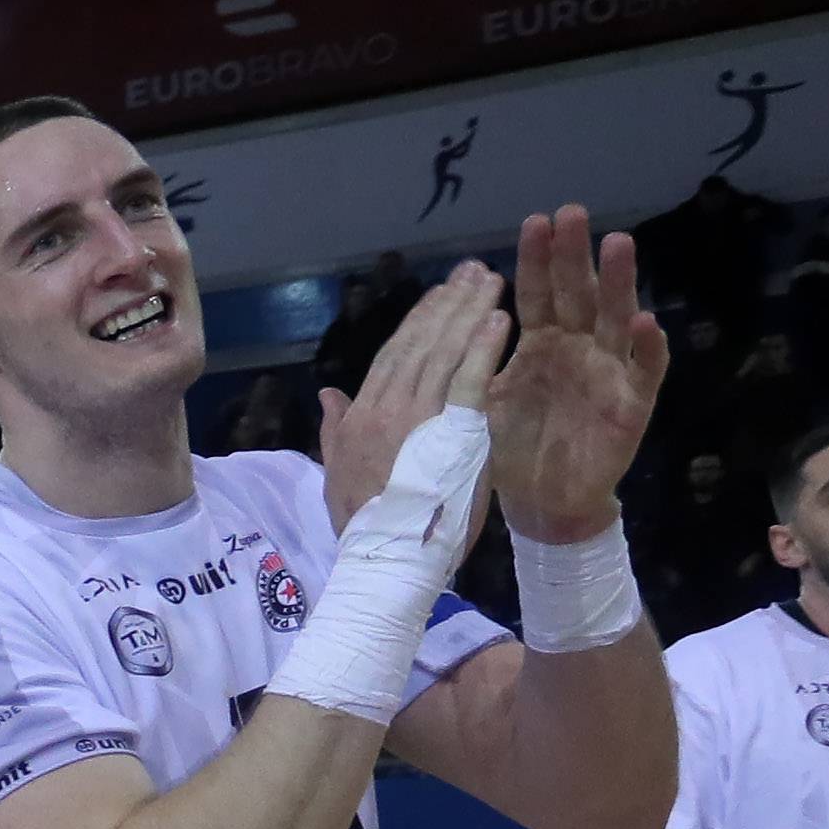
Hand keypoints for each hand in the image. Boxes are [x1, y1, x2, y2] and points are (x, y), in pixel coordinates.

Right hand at [317, 258, 507, 538]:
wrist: (385, 557)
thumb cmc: (363, 524)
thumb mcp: (337, 472)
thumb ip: (335, 428)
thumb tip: (328, 394)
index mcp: (362, 414)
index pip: (394, 354)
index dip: (418, 320)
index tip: (439, 294)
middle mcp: (387, 405)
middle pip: (422, 342)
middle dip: (448, 303)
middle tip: (471, 271)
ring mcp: (418, 416)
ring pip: (447, 351)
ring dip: (470, 312)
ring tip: (490, 281)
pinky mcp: (451, 431)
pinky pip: (471, 380)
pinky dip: (484, 347)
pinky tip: (500, 319)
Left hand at [481, 206, 666, 545]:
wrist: (542, 502)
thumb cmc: (513, 446)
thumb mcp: (485, 399)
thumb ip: (472, 361)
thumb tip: (432, 323)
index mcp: (542, 343)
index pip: (537, 293)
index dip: (535, 260)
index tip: (534, 221)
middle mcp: (578, 348)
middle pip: (578, 293)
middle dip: (574, 255)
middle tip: (573, 213)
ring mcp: (608, 372)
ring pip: (616, 319)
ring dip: (618, 282)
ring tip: (618, 244)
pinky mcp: (632, 405)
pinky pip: (644, 372)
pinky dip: (647, 348)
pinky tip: (644, 321)